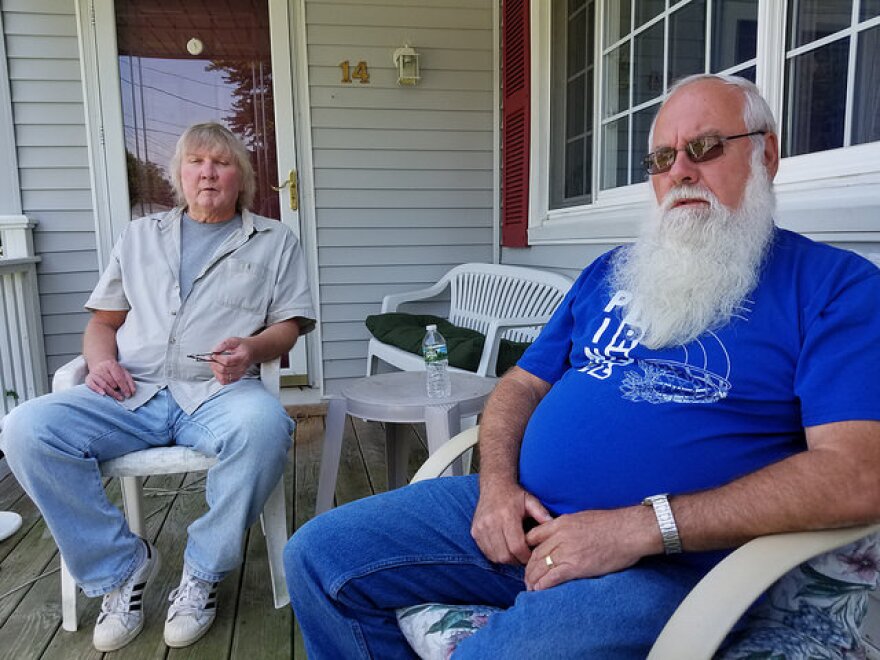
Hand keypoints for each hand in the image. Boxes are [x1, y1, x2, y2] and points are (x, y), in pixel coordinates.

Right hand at [85, 358, 135, 400]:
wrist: (100, 363)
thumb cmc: (114, 370)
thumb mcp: (123, 372)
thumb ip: (129, 381)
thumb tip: (133, 392)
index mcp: (112, 365)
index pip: (118, 377)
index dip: (124, 387)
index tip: (128, 395)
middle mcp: (102, 368)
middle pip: (110, 382)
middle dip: (117, 391)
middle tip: (121, 397)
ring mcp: (94, 373)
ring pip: (102, 384)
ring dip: (110, 392)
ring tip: (116, 397)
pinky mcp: (88, 378)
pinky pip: (92, 385)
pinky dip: (97, 390)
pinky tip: (103, 394)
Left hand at [208, 337, 254, 384]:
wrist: (252, 352)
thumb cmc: (242, 346)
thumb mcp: (233, 340)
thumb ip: (223, 344)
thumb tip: (214, 351)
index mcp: (242, 357)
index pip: (227, 361)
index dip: (218, 358)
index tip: (213, 354)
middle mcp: (242, 368)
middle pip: (224, 370)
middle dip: (214, 364)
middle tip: (212, 359)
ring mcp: (239, 374)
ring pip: (223, 377)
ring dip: (215, 371)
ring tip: (214, 364)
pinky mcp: (236, 378)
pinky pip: (224, 381)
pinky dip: (218, 377)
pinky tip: (217, 370)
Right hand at [471, 480, 551, 564]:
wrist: (493, 485)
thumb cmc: (514, 495)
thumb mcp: (530, 500)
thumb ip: (542, 513)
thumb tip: (553, 525)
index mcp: (507, 516)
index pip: (516, 546)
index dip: (526, 556)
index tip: (532, 556)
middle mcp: (491, 522)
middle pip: (505, 555)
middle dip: (517, 561)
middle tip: (524, 557)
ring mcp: (480, 528)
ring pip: (495, 556)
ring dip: (506, 559)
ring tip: (515, 554)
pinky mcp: (474, 531)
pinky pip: (486, 552)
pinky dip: (496, 555)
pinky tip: (504, 549)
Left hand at [524, 506, 660, 590]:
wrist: (630, 530)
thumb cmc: (613, 524)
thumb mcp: (583, 518)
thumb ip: (569, 527)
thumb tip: (565, 537)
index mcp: (561, 522)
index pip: (533, 536)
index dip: (528, 550)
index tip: (529, 560)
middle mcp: (560, 536)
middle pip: (535, 554)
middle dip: (529, 569)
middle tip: (528, 578)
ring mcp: (567, 551)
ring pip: (540, 567)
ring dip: (533, 579)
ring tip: (531, 588)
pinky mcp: (576, 566)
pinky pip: (552, 577)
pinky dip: (543, 585)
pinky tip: (539, 591)